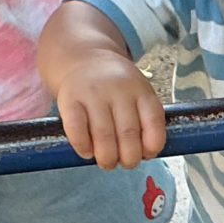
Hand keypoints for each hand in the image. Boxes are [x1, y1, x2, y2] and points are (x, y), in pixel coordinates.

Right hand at [55, 55, 166, 169]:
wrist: (84, 59)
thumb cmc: (116, 87)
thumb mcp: (138, 94)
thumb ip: (145, 120)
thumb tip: (145, 154)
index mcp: (140, 90)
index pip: (154, 121)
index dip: (152, 145)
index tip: (147, 155)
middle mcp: (118, 90)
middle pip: (128, 133)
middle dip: (129, 158)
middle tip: (125, 163)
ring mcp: (93, 94)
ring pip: (103, 135)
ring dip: (107, 157)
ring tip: (107, 162)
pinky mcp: (69, 99)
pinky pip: (76, 130)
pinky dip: (83, 147)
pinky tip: (87, 152)